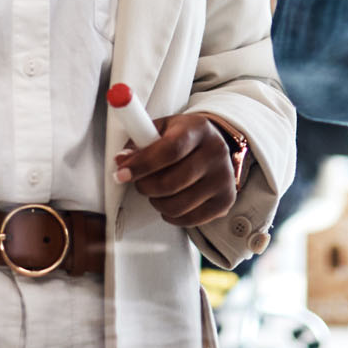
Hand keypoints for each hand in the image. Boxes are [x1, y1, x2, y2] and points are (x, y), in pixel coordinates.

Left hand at [114, 112, 238, 227]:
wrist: (215, 146)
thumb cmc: (184, 137)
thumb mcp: (163, 128)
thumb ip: (140, 140)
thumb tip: (122, 160)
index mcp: (198, 129)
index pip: (170, 150)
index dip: (142, 164)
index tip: (121, 172)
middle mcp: (216, 152)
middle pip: (172, 182)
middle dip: (145, 187)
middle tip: (139, 183)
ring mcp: (223, 178)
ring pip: (179, 205)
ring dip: (157, 202)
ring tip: (155, 192)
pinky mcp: (225, 200)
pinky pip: (190, 220)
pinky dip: (171, 215)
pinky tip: (169, 202)